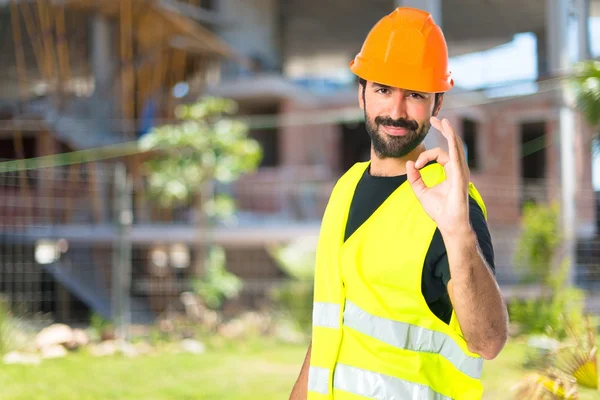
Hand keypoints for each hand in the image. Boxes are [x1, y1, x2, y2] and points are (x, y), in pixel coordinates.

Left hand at [406, 117, 470, 235]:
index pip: (439, 154)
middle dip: (444, 130)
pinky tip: (448, 131)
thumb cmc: (439, 210)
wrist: (448, 223)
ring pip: (455, 146)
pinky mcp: (460, 176)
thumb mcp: (421, 191)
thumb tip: (408, 164)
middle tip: (435, 119)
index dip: (425, 156)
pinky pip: (456, 155)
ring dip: (448, 132)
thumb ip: (414, 178)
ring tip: (441, 121)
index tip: (416, 166)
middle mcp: (458, 168)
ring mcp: (461, 171)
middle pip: (451, 144)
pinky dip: (452, 143)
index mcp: (450, 171)